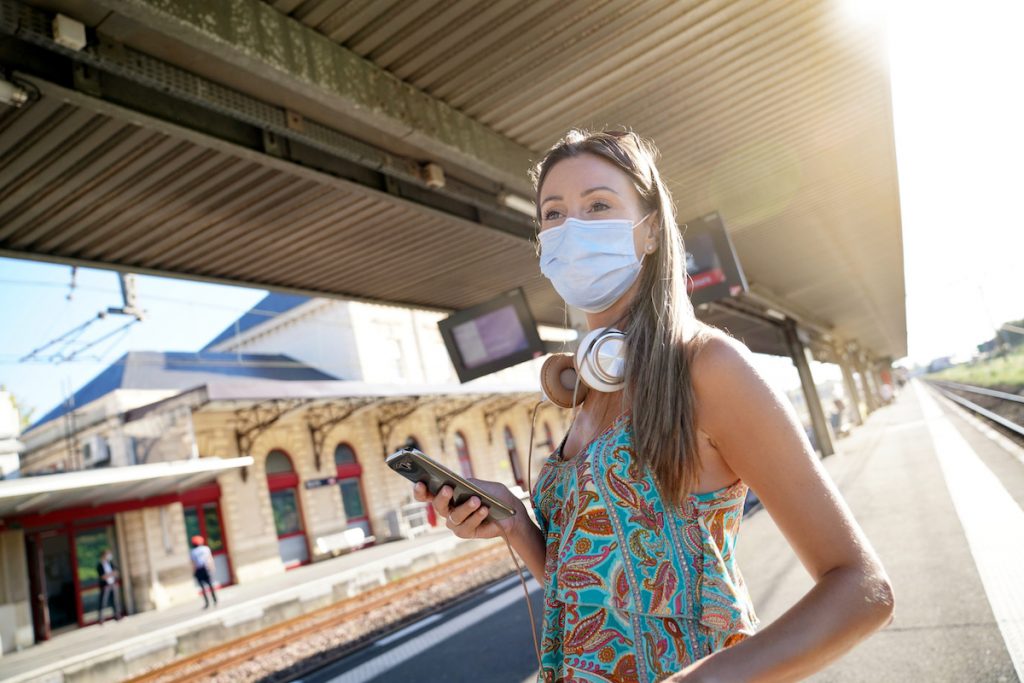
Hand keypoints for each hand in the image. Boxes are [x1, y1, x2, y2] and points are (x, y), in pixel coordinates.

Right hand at [412, 478, 527, 541]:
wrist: (510, 513)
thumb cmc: (494, 495)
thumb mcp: (481, 485)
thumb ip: (469, 485)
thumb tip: (459, 485)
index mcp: (446, 495)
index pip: (427, 494)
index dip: (420, 490)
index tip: (420, 482)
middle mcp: (447, 510)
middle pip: (438, 505)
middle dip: (442, 497)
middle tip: (448, 488)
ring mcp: (455, 523)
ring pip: (454, 516)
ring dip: (465, 507)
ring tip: (476, 500)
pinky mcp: (465, 532)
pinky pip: (468, 525)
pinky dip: (477, 516)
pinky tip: (485, 509)